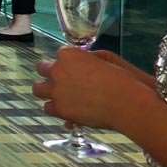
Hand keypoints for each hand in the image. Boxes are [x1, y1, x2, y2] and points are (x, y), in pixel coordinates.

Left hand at [33, 43, 155, 129]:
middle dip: (50, 74)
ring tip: (59, 97)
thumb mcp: (107, 58)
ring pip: (38, 89)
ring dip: (47, 91)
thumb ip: (88, 58)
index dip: (67, 63)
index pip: (59, 55)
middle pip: (42, 69)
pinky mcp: (60, 110)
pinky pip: (48, 108)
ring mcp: (56, 91)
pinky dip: (56, 109)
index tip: (74, 69)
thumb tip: (82, 61)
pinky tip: (66, 111)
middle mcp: (57, 70)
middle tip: (62, 82)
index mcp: (68, 55)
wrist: (128, 103)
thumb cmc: (123, 79)